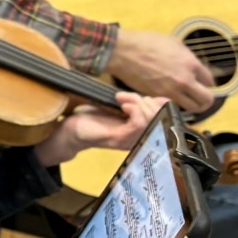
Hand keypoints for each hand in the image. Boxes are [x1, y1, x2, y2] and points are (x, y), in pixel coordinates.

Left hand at [36, 92, 165, 165]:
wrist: (71, 131)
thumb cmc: (93, 119)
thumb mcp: (120, 107)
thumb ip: (138, 104)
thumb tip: (160, 98)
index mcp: (140, 131)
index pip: (165, 118)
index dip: (161, 104)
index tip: (147, 96)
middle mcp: (138, 138)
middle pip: (160, 119)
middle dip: (148, 102)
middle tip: (129, 97)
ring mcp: (129, 140)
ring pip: (149, 120)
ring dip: (138, 103)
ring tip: (123, 99)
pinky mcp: (118, 138)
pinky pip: (137, 124)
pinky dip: (133, 109)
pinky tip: (122, 104)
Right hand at [109, 30, 215, 113]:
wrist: (125, 53)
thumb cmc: (147, 43)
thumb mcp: (174, 43)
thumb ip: (187, 57)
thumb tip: (193, 66)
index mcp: (191, 64)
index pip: (210, 81)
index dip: (207, 82)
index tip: (203, 83)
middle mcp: (185, 81)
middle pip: (207, 99)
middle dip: (207, 98)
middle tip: (202, 96)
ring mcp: (172, 92)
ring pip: (193, 108)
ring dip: (194, 105)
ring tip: (190, 101)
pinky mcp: (158, 98)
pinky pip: (175, 106)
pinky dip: (177, 105)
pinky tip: (173, 98)